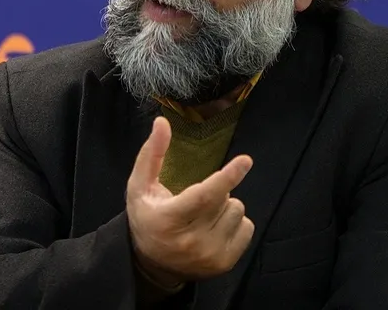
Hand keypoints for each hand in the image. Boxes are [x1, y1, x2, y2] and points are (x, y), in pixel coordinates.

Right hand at [126, 116, 254, 285]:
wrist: (152, 265)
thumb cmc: (147, 218)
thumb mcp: (140, 186)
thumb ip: (152, 154)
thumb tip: (162, 122)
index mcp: (169, 219)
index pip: (204, 196)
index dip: (227, 176)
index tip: (246, 161)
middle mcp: (191, 241)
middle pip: (226, 199)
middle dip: (217, 190)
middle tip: (196, 200)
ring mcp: (210, 255)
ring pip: (239, 212)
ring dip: (226, 207)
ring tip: (204, 215)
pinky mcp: (224, 264)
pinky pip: (247, 229)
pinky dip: (236, 224)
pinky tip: (216, 229)